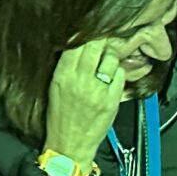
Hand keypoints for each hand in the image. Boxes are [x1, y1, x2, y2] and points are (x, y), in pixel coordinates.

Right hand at [45, 37, 128, 163]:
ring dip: (110, 56)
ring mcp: (98, 90)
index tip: (90, 31)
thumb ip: (66, 64)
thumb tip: (78, 41)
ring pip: (111, 58)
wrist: (70, 144)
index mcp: (63, 75)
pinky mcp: (112, 100)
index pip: (76, 43)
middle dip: (100, 41)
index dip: (85, 33)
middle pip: (96, 45)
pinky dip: (118, 72)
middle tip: (102, 42)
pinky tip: (111, 77)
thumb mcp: (55, 86)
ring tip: (105, 62)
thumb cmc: (60, 115)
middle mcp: (80, 80)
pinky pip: (120, 74)